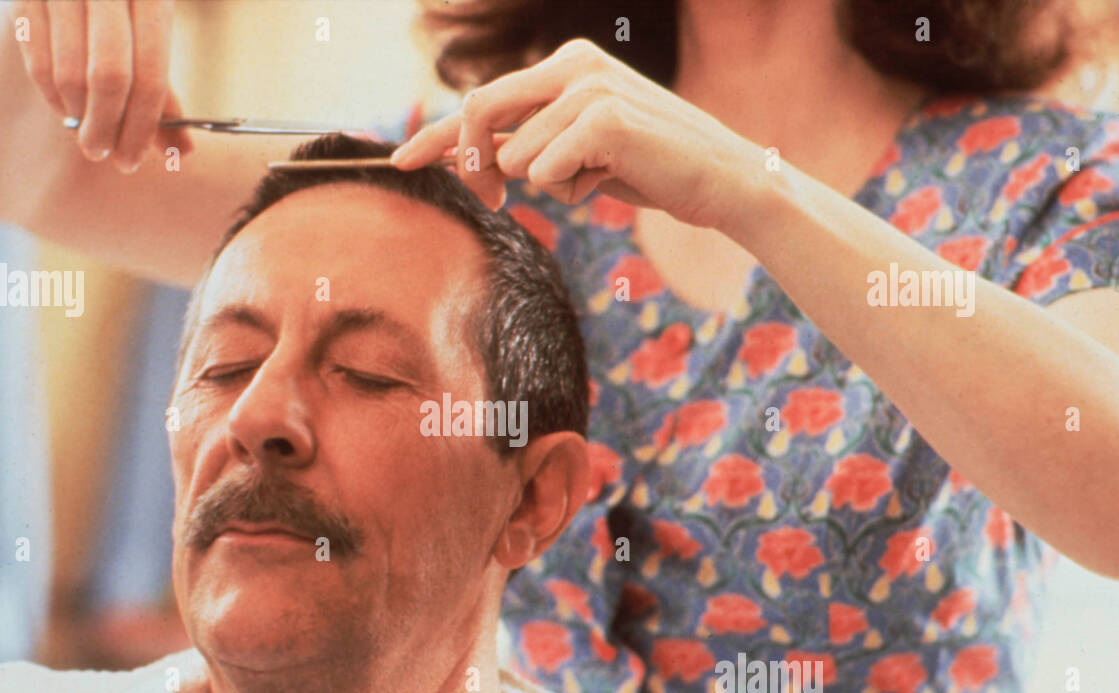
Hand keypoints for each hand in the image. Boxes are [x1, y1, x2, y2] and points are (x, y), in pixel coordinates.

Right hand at [12, 0, 191, 171]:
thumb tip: (184, 152)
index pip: (152, 74)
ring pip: (69, 73)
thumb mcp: (149, 31)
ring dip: (79, 116)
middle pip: (110, 77)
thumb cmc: (121, 5)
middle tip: (103, 155)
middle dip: (107, 127)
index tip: (133, 161)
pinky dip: (52, 96)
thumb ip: (161, 88)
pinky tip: (66, 109)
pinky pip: (36, 62)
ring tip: (87, 132)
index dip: (144, 126)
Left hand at [391, 39, 764, 230]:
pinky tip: (613, 178)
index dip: (437, 134)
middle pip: (480, 113)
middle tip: (491, 202)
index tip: (400, 159)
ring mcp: (587, 86)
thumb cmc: (648, 168)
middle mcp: (572, 65)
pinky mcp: (602, 117)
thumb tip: (467, 159)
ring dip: (551, 184)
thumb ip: (529, 144)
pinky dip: (574, 189)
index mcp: (566, 65)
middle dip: (473, 165)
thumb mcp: (579, 151)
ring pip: (516, 157)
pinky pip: (546, 172)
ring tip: (600, 177)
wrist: (719, 179)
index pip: (485, 98)